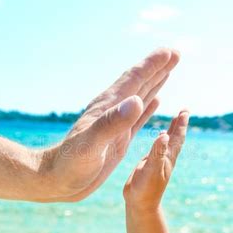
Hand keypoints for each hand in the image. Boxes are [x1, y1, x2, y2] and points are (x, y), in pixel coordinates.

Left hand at [40, 48, 179, 201]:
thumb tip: (138, 100)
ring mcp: (116, 125)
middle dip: (158, 68)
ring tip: (168, 71)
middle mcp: (114, 112)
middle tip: (175, 54)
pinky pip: (138, 119)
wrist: (57, 180)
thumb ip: (113, 122)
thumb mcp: (92, 143)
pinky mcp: (117, 140)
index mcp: (109, 107)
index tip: (171, 51)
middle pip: (140, 83)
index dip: (153, 64)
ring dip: (155, 83)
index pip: (134, 79)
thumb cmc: (70, 163)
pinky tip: (156, 102)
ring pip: (140, 98)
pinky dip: (149, 108)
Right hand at [123, 110, 188, 212]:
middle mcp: (165, 158)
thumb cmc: (145, 189)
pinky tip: (160, 138)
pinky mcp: (149, 165)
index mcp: (167, 158)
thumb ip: (157, 152)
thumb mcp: (151, 169)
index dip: (181, 124)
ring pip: (168, 142)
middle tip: (184, 111)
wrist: (140, 204)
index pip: (177, 137)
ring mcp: (158, 161)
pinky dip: (160, 140)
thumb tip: (165, 135)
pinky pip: (158, 148)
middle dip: (180, 124)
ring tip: (176, 119)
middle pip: (176, 138)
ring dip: (172, 130)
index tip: (185, 111)